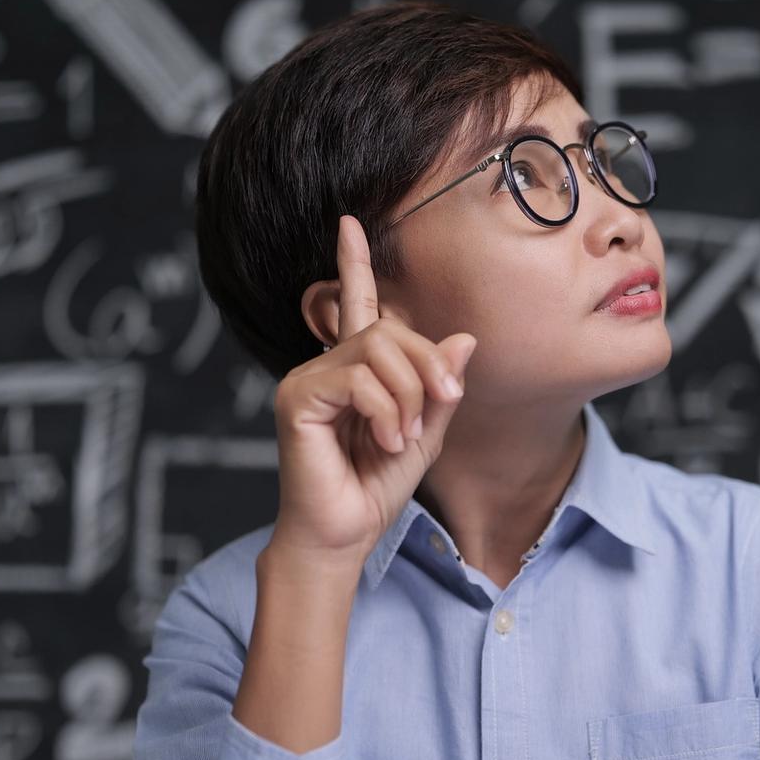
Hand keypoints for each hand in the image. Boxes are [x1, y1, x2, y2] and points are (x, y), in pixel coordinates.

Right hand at [266, 213, 477, 566]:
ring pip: (375, 351)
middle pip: (387, 330)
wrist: (343, 536)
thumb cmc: (374, 489)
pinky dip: (387, 410)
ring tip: (407, 437)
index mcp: (353, 372)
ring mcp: (306, 381)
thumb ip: (441, 389)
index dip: (353, 264)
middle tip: (442, 408)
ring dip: (410, 395)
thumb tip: (463, 340)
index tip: (350, 223)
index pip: (356, 306)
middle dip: (427, 366)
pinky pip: (358, 380)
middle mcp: (324, 367)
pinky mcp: (297, 399)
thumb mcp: (426, 436)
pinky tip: (389, 440)